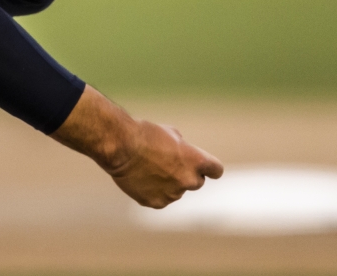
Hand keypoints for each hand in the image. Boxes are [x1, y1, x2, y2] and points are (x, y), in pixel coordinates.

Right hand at [50, 86, 222, 207]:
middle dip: (186, 175)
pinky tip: (140, 179)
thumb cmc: (145, 134)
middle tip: (167, 164)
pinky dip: (153, 192)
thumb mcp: (171, 134)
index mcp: (197, 161)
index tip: (204, 167)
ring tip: (146, 169)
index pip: (216, 170)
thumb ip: (183, 150)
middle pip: (196, 182)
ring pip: (175, 191)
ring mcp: (173, 194)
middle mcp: (189, 180)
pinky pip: (160, 199)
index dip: (209, 168)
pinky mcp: (157, 203)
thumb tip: (183, 157)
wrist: (120, 147)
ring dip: (167, 183)